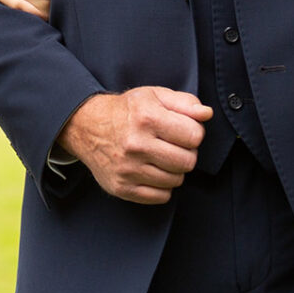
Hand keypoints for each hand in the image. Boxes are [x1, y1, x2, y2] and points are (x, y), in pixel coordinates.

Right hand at [61, 87, 211, 204]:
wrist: (86, 126)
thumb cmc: (127, 111)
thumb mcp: (154, 96)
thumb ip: (185, 102)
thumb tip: (206, 114)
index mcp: (146, 117)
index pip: (195, 136)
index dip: (193, 132)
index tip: (181, 130)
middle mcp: (136, 144)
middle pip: (188, 162)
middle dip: (185, 153)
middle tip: (171, 145)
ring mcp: (128, 169)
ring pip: (176, 180)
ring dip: (173, 170)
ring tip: (160, 157)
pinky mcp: (122, 188)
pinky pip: (162, 197)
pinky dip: (162, 186)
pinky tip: (151, 171)